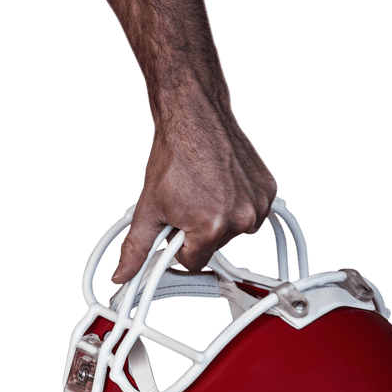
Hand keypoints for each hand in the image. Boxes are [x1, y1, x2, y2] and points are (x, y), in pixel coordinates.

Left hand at [111, 110, 276, 283]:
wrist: (193, 118)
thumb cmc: (174, 157)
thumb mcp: (147, 209)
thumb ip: (135, 248)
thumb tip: (122, 274)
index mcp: (210, 227)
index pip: (192, 263)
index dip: (177, 247)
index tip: (173, 228)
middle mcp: (240, 217)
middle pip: (212, 247)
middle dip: (196, 231)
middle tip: (185, 204)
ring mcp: (257, 202)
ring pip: (232, 231)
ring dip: (216, 219)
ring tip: (201, 192)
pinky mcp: (268, 189)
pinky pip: (248, 212)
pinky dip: (234, 204)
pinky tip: (219, 185)